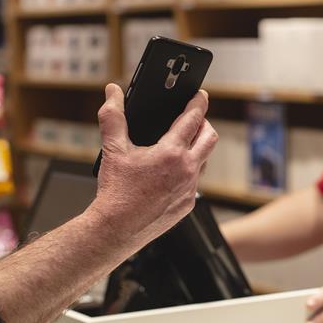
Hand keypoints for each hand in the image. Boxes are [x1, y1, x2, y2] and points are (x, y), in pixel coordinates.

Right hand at [90, 83, 218, 245]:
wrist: (116, 229)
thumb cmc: (116, 192)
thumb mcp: (113, 149)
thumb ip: (113, 116)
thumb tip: (112, 93)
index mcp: (171, 153)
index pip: (193, 119)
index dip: (198, 103)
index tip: (200, 96)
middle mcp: (187, 170)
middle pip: (210, 138)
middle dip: (205, 124)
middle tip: (196, 118)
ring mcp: (189, 189)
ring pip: (204, 161)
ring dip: (198, 149)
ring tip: (183, 145)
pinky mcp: (187, 205)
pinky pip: (195, 183)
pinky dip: (189, 172)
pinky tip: (173, 173)